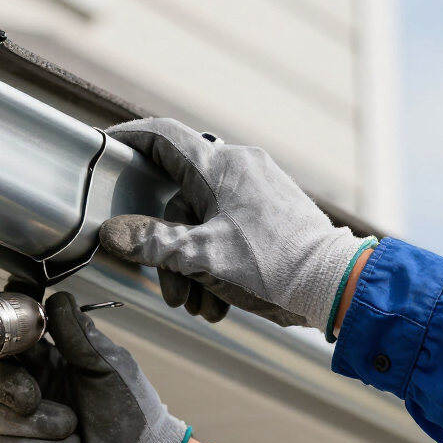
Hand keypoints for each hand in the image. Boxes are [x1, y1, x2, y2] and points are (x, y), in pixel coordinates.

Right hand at [0, 292, 189, 442]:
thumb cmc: (132, 414)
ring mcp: (20, 430)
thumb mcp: (108, 365)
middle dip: (7, 384)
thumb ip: (78, 333)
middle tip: (34, 396)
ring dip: (37, 424)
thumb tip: (56, 298)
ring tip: (73, 429)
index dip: (4, 343)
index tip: (18, 344)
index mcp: (47, 367)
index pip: (7, 347)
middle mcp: (28, 396)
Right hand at [100, 119, 375, 337]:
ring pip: (202, 224)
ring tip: (198, 305)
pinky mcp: (270, 214)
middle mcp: (240, 169)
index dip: (129, 138)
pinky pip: (226, 232)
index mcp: (220, 167)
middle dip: (168, 251)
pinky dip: (215, 265)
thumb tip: (111, 233)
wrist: (337, 287)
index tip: (106, 145)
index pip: (163, 137)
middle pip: (178, 201)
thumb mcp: (201, 257)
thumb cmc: (273, 265)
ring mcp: (257, 191)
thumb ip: (151, 243)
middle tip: (169, 289)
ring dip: (192, 268)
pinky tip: (218, 301)